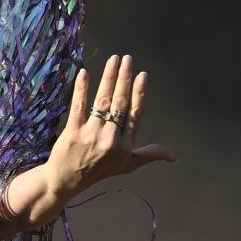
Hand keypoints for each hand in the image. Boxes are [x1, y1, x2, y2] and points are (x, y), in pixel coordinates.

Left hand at [45, 54, 177, 200]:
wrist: (66, 182)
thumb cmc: (99, 171)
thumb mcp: (127, 165)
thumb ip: (150, 155)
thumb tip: (174, 156)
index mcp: (125, 145)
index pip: (135, 114)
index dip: (139, 93)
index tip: (142, 75)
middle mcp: (110, 140)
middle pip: (120, 103)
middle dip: (124, 78)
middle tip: (127, 59)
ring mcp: (91, 136)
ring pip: (102, 101)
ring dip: (108, 78)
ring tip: (113, 60)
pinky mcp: (73, 133)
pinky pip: (78, 106)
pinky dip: (81, 89)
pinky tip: (84, 73)